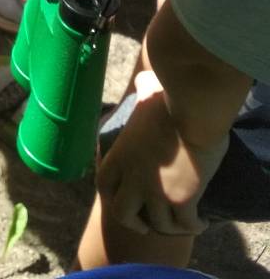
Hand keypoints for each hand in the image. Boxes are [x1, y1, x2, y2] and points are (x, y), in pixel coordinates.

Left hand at [97, 76, 226, 236]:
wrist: (193, 109)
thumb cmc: (170, 97)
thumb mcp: (147, 94)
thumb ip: (142, 90)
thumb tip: (143, 79)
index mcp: (121, 153)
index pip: (103, 183)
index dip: (111, 195)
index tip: (123, 198)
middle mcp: (133, 176)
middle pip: (122, 213)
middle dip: (134, 222)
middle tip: (146, 224)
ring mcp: (156, 191)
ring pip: (159, 225)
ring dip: (170, 227)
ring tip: (183, 223)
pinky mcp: (182, 200)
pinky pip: (186, 225)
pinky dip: (194, 226)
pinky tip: (202, 221)